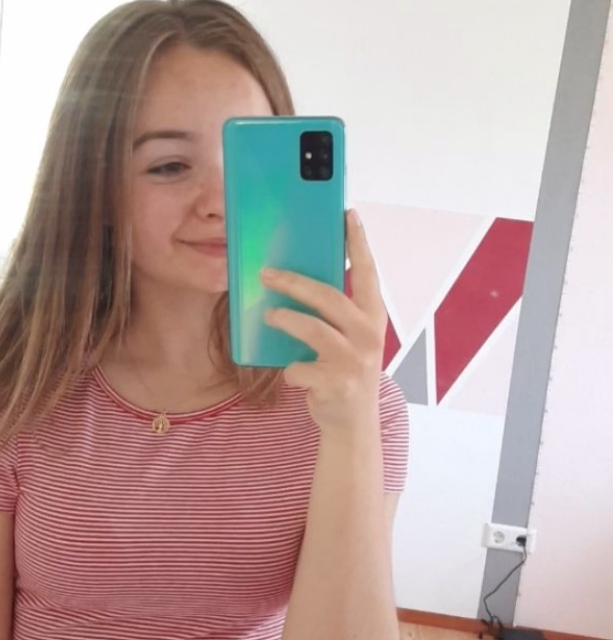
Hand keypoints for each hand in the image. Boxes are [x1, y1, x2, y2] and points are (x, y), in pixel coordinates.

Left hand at [261, 209, 386, 431]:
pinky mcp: (336, 384)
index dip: (358, 242)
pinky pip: (299, 367)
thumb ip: (334, 312)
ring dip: (285, 320)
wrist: (352, 424)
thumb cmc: (344, 371)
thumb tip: (295, 278)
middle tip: (266, 273)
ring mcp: (354, 360)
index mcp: (373, 317)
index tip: (348, 214)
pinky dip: (290, 369)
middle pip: (329, 297)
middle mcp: (368, 335)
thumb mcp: (348, 338)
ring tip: (268, 315)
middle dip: (294, 282)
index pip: (367, 272)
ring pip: (313, 329)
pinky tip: (292, 372)